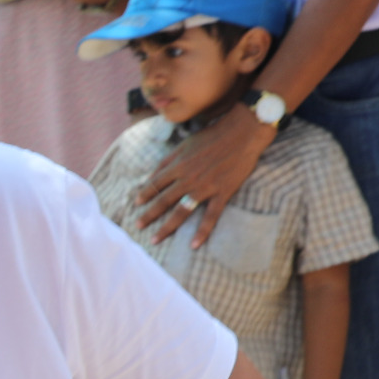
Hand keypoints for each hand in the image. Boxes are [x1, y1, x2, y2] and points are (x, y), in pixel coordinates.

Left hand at [133, 102, 274, 245]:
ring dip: (166, 227)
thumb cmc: (212, 136)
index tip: (136, 205)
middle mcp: (187, 179)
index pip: (155, 184)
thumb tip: (152, 175)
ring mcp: (205, 187)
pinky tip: (194, 245)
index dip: (144, 195)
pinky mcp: (222, 193)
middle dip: (148, 215)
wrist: (242, 133)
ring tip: (154, 239)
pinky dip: (202, 231)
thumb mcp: (184, 144)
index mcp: (178, 165)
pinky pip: (210, 216)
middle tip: (137, 226)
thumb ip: (167, 160)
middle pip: (163, 201)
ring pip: (181, 212)